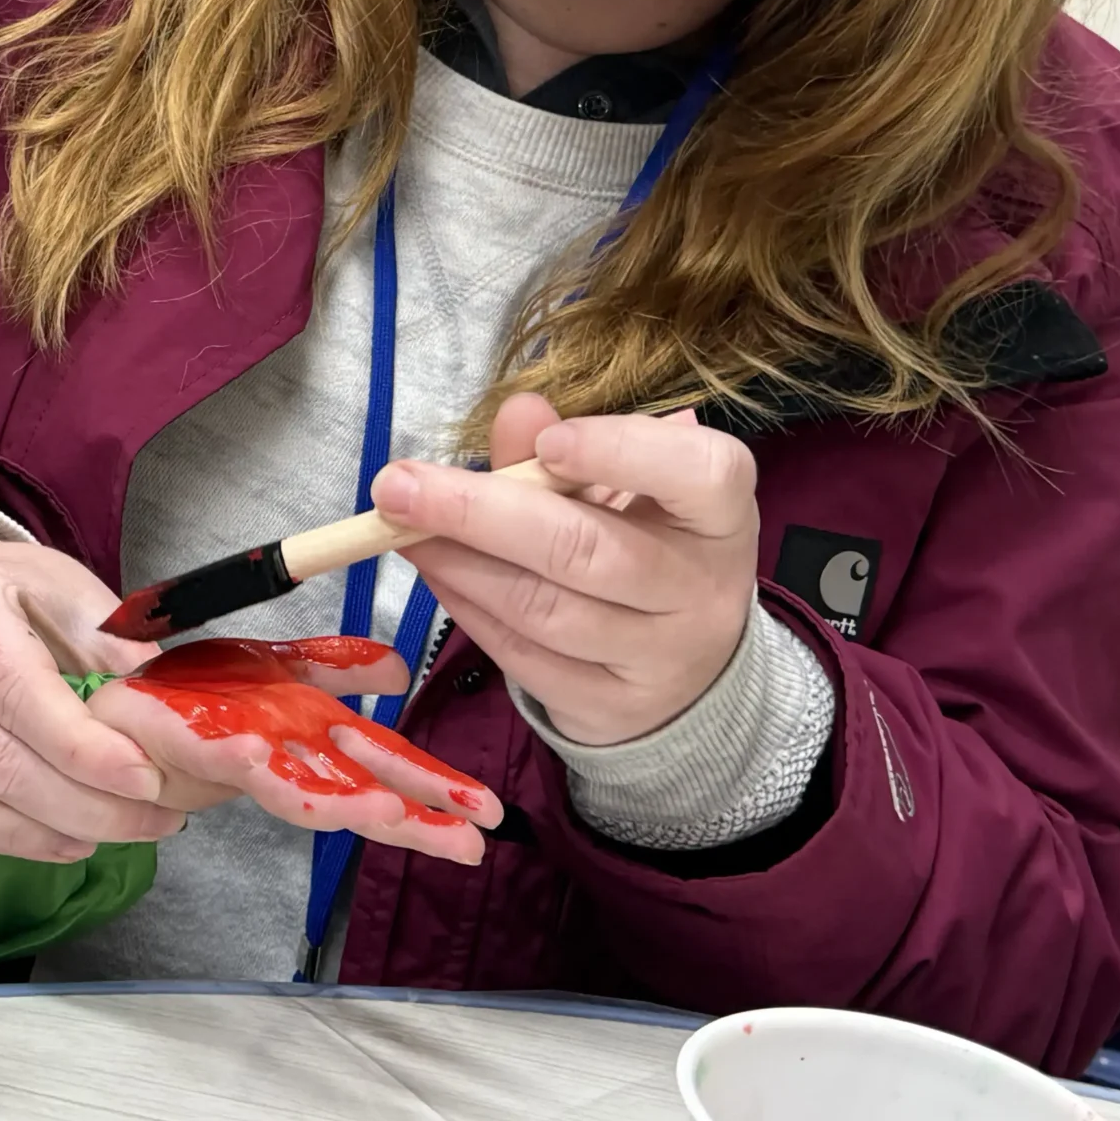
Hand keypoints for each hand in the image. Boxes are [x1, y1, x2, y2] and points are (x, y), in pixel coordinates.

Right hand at [0, 526, 183, 860]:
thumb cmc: (18, 599)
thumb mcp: (72, 596)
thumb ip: (114, 649)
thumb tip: (163, 715)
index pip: (21, 694)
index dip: (86, 748)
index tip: (147, 778)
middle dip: (86, 803)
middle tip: (156, 819)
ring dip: (52, 832)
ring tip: (118, 834)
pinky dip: (11, 842)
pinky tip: (64, 841)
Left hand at [87, 637, 502, 864]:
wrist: (121, 696)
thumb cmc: (197, 692)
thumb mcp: (282, 668)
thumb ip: (338, 670)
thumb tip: (398, 668)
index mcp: (309, 739)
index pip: (382, 767)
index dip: (431, 790)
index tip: (484, 816)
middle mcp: (283, 757)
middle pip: (354, 791)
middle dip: (409, 817)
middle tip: (465, 844)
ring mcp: (238, 754)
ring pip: (296, 788)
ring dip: (341, 802)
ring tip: (388, 813)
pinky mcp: (188, 740)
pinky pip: (218, 752)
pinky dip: (243, 760)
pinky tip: (264, 759)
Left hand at [370, 396, 759, 746]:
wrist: (687, 671)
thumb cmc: (648, 548)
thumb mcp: (624, 491)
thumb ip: (565, 450)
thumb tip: (520, 411)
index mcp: (721, 515)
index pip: (698, 474)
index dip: (622, 453)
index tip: (549, 444)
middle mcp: (702, 590)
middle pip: (588, 551)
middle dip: (480, 513)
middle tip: (399, 484)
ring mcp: (660, 660)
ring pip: (543, 609)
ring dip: (458, 563)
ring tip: (399, 527)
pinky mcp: (609, 709)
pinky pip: (524, 657)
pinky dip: (468, 609)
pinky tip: (435, 571)